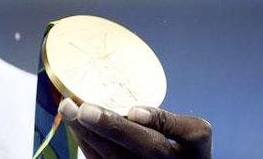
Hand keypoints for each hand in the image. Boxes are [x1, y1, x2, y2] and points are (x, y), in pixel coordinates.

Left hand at [59, 99, 211, 157]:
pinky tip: (73, 123)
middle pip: (144, 148)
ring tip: (68, 108)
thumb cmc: (178, 148)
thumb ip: (165, 120)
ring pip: (114, 158)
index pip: (188, 134)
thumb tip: (131, 107)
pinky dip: (85, 142)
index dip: (161, 121)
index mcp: (194, 151)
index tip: (136, 110)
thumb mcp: (188, 133)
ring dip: (87, 133)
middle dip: (111, 127)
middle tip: (83, 108)